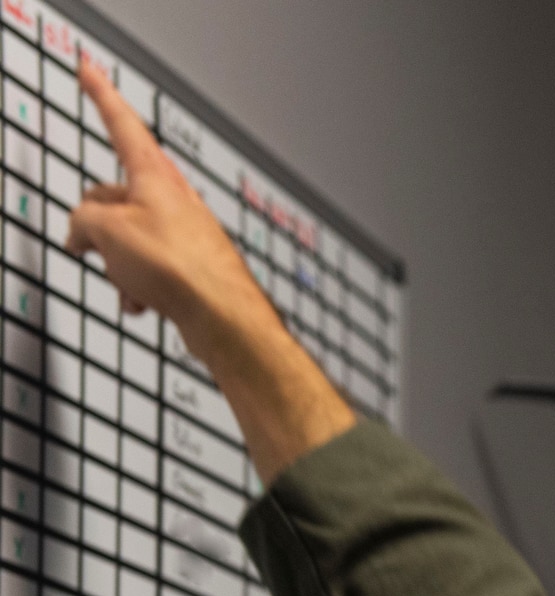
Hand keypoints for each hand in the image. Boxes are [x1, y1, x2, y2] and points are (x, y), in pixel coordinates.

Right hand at [64, 60, 353, 478]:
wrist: (224, 318)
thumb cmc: (180, 269)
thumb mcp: (106, 230)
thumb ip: (83, 217)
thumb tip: (84, 233)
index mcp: (155, 176)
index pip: (121, 123)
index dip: (100, 95)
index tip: (89, 70)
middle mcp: (174, 199)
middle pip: (113, 196)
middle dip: (95, 224)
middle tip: (88, 248)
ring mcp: (184, 232)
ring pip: (128, 238)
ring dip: (117, 264)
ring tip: (129, 285)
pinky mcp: (190, 265)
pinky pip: (149, 267)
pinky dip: (138, 285)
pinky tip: (143, 304)